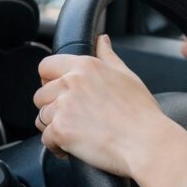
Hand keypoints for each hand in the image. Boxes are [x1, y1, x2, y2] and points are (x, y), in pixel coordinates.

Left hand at [34, 35, 186, 181]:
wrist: (145, 142)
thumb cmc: (141, 112)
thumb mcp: (127, 76)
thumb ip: (108, 56)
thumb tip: (101, 40)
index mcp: (85, 66)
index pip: (46, 66)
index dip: (50, 80)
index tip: (61, 92)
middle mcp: (71, 83)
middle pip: (40, 95)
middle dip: (53, 107)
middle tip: (75, 117)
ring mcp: (63, 106)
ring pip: (42, 118)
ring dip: (55, 127)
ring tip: (77, 133)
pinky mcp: (60, 130)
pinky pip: (45, 139)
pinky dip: (57, 146)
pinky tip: (75, 147)